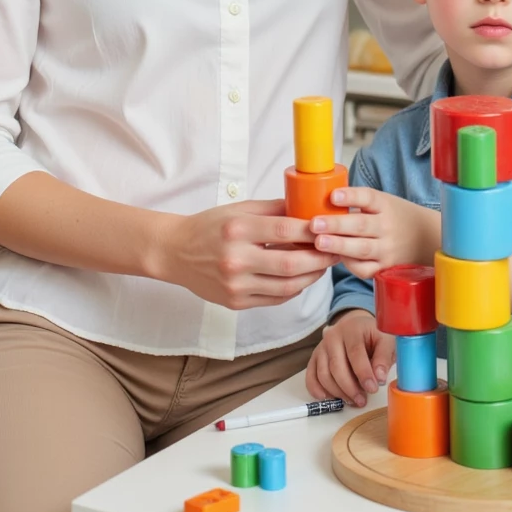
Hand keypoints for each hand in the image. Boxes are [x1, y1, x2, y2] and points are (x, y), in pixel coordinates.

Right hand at [158, 199, 338, 310]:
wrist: (176, 252)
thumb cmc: (209, 226)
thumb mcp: (238, 209)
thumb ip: (273, 209)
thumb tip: (308, 208)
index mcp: (237, 229)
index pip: (284, 230)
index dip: (312, 231)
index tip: (330, 228)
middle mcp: (235, 259)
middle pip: (290, 262)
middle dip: (319, 258)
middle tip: (336, 250)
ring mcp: (235, 285)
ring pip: (287, 286)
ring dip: (311, 277)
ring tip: (323, 265)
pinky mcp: (235, 303)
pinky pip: (275, 299)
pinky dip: (294, 289)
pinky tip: (302, 278)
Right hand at [306, 308, 395, 408]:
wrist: (357, 327)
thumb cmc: (373, 336)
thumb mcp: (385, 341)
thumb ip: (384, 357)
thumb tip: (379, 378)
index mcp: (352, 329)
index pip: (355, 352)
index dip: (363, 373)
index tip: (373, 388)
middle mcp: (333, 336)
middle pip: (336, 366)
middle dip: (350, 387)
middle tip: (362, 400)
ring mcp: (322, 347)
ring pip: (324, 374)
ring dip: (338, 392)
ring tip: (353, 400)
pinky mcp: (315, 357)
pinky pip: (311, 375)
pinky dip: (316, 389)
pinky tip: (328, 398)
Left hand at [309, 185, 438, 279]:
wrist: (426, 238)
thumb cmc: (396, 217)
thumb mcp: (382, 202)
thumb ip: (357, 201)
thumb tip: (320, 197)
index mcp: (385, 205)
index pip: (368, 197)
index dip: (350, 196)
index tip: (333, 196)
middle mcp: (387, 227)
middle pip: (361, 225)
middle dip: (336, 225)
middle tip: (314, 224)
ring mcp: (387, 249)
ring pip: (361, 249)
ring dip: (339, 246)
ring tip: (319, 243)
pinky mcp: (386, 268)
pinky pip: (365, 269)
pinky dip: (350, 265)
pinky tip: (336, 258)